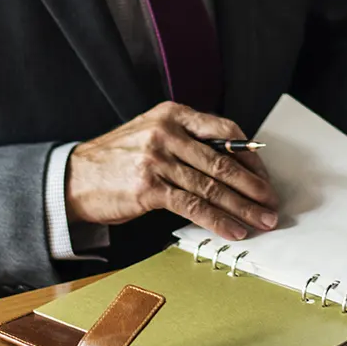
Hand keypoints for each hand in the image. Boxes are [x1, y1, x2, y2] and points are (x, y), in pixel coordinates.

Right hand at [65, 102, 278, 240]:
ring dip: (243, 207)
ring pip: (212, 186)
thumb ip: (189, 141)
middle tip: (272, 203)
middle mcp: (167, 132)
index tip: (265, 177)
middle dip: (254, 187)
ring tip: (262, 221)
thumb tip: (234, 165)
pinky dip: (218, 221)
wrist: (74, 178)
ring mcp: (158, 159)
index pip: (226, 131)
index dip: (251, 157)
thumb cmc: (119, 159)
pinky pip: (193, 206)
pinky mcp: (149, 187)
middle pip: (224, 162)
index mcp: (173, 114)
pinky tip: (233, 231)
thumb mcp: (153, 134)